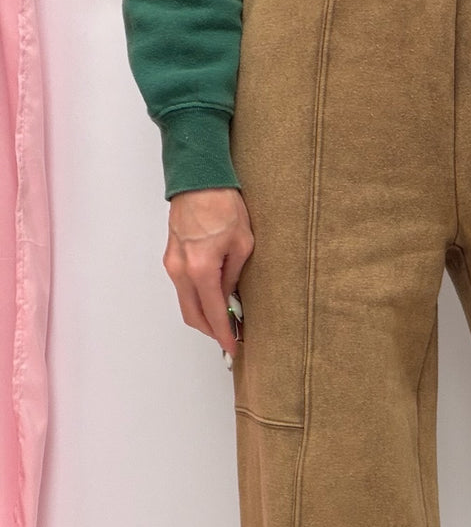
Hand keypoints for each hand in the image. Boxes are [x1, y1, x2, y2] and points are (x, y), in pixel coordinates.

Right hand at [163, 186, 253, 360]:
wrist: (198, 180)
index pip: (213, 313)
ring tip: (227, 318)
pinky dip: (197, 299)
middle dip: (211, 330)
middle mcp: (181, 270)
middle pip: (192, 315)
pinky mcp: (170, 257)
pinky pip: (182, 288)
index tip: (233, 346)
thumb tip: (230, 298)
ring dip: (204, 315)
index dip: (224, 334)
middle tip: (231, 336)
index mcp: (201, 269)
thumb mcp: (242, 244)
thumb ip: (234, 277)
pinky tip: (214, 297)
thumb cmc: (223, 205)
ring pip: (185, 303)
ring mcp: (172, 264)